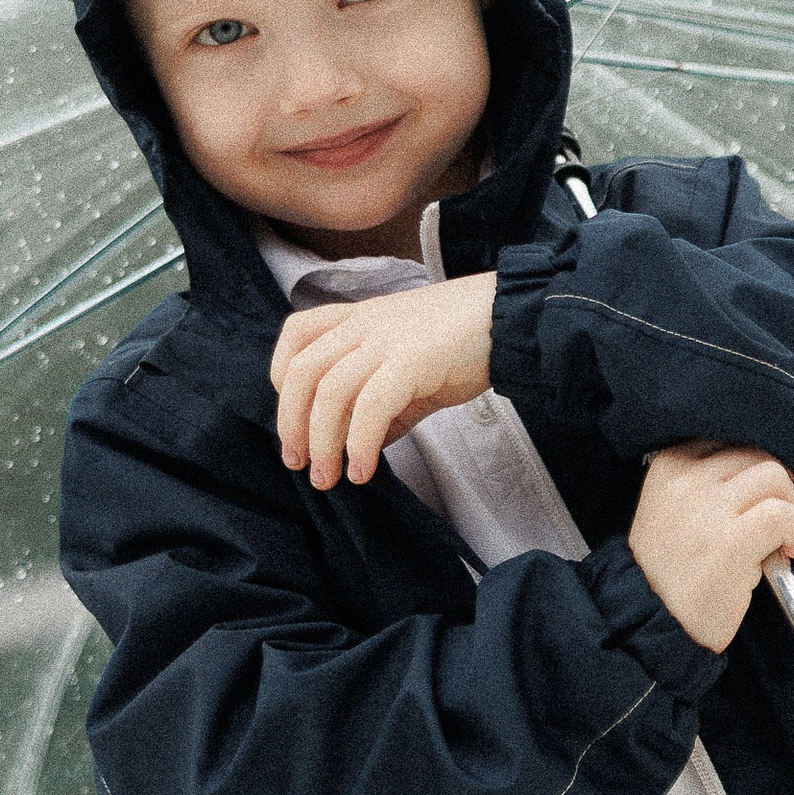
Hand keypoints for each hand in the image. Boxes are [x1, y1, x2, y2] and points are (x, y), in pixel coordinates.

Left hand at [272, 275, 496, 486]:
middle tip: (300, 464)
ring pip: (330, 391)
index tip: (295, 419)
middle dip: (292, 425)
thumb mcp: (411, 365)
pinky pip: (371, 405)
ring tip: (330, 477)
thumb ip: (383, 402)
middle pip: (303, 372)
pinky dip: (360, 443)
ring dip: (323, 443)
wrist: (512, 316)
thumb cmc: (464, 340)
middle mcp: (366, 324)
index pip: (297, 336)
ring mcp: (388, 339)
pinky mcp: (413, 359)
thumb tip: (363, 445)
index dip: (281, 379)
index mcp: (360, 317)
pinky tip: (363, 469)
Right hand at [630, 442, 793, 653]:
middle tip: (778, 522)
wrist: (652, 624)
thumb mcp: (675, 510)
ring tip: (782, 538)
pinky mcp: (729, 542)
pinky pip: (784, 515)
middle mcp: (686, 478)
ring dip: (791, 507)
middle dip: (779, 487)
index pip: (732, 439)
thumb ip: (711, 482)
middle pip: (758, 453)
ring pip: (775, 475)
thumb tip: (773, 473)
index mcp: (669, 464)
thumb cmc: (672, 572)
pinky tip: (789, 552)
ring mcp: (707, 508)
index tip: (761, 495)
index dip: (755, 467)